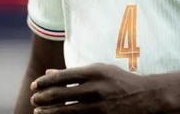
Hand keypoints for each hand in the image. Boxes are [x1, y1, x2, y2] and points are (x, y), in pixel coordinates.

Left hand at [30, 63, 158, 112]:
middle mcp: (95, 88)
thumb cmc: (119, 81)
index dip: (45, 82)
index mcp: (94, 72)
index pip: (62, 76)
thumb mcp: (100, 71)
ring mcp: (98, 106)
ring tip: (38, 112)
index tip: (35, 86)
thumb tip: (48, 72)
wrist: (145, 97)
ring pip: (65, 111)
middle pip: (60, 94)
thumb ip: (74, 72)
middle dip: (42, 98)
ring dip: (48, 113)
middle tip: (34, 100)